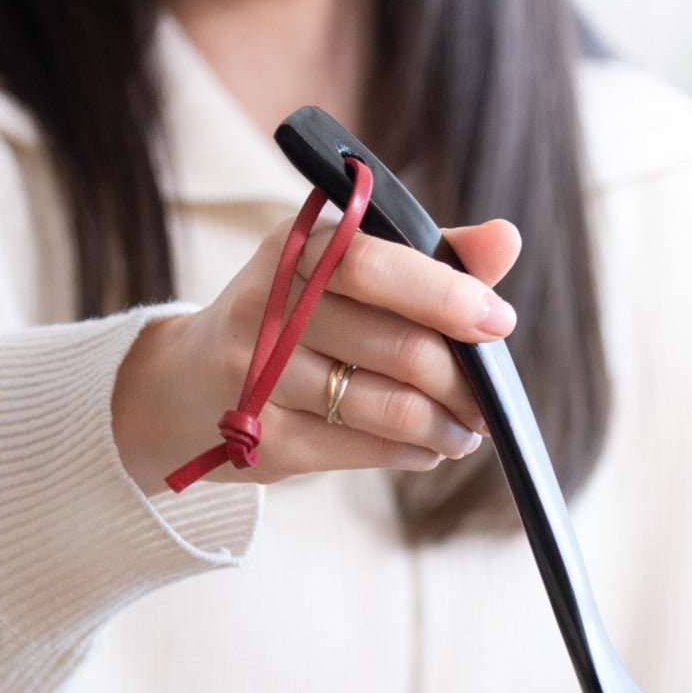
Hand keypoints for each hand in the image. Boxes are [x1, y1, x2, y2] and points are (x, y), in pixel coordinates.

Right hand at [112, 218, 521, 493]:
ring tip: (465, 431)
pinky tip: (427, 448)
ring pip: (387, 408)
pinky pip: (364, 450)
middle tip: (489, 404)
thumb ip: (426, 257)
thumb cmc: (292, 317)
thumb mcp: (345, 271)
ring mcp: (259, 377)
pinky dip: (413, 452)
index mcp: (294, 250)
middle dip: (461, 382)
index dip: (447, 296)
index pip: (375, 265)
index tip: (500, 322)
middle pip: (397, 348)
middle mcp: (268, 307)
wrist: (186, 383)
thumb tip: (506, 240)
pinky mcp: (262, 439)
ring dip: (445, 427)